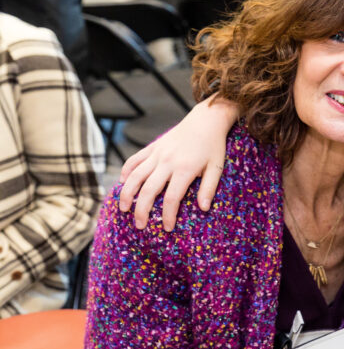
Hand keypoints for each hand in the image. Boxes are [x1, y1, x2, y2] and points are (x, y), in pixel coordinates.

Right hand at [118, 96, 235, 229]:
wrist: (206, 120)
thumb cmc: (214, 146)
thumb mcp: (217, 167)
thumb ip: (208, 188)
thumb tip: (203, 209)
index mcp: (184, 169)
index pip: (172, 198)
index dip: (168, 216)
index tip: (167, 229)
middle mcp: (167, 162)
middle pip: (148, 190)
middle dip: (142, 211)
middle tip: (140, 226)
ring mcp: (157, 153)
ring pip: (135, 176)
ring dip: (126, 194)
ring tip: (123, 209)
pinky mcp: (152, 146)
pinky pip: (134, 160)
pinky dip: (126, 171)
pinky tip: (122, 183)